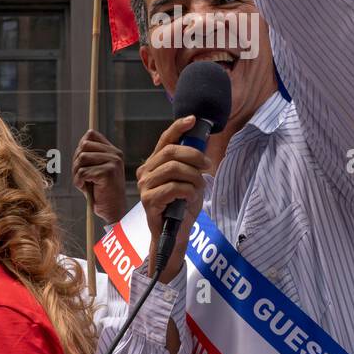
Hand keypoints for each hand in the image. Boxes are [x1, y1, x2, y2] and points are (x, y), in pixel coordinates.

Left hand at [72, 129, 127, 223]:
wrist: (113, 210)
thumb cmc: (101, 192)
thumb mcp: (95, 169)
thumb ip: (90, 155)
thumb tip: (82, 142)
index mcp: (113, 151)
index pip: (91, 135)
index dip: (80, 148)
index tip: (83, 164)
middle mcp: (115, 154)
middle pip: (83, 147)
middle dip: (77, 162)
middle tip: (82, 177)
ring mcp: (113, 162)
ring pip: (81, 158)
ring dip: (77, 173)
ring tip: (85, 183)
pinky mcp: (107, 173)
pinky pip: (82, 172)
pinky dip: (79, 182)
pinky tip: (87, 189)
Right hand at [136, 115, 211, 282]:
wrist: (174, 234)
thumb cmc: (181, 206)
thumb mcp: (190, 180)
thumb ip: (190, 164)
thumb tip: (201, 144)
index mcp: (154, 164)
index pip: (165, 139)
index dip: (179, 127)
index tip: (193, 120)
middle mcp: (146, 172)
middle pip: (171, 152)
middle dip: (194, 155)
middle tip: (208, 165)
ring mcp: (145, 186)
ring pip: (174, 169)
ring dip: (193, 177)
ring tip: (198, 187)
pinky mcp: (148, 200)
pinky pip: (173, 187)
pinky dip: (188, 191)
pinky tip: (191, 197)